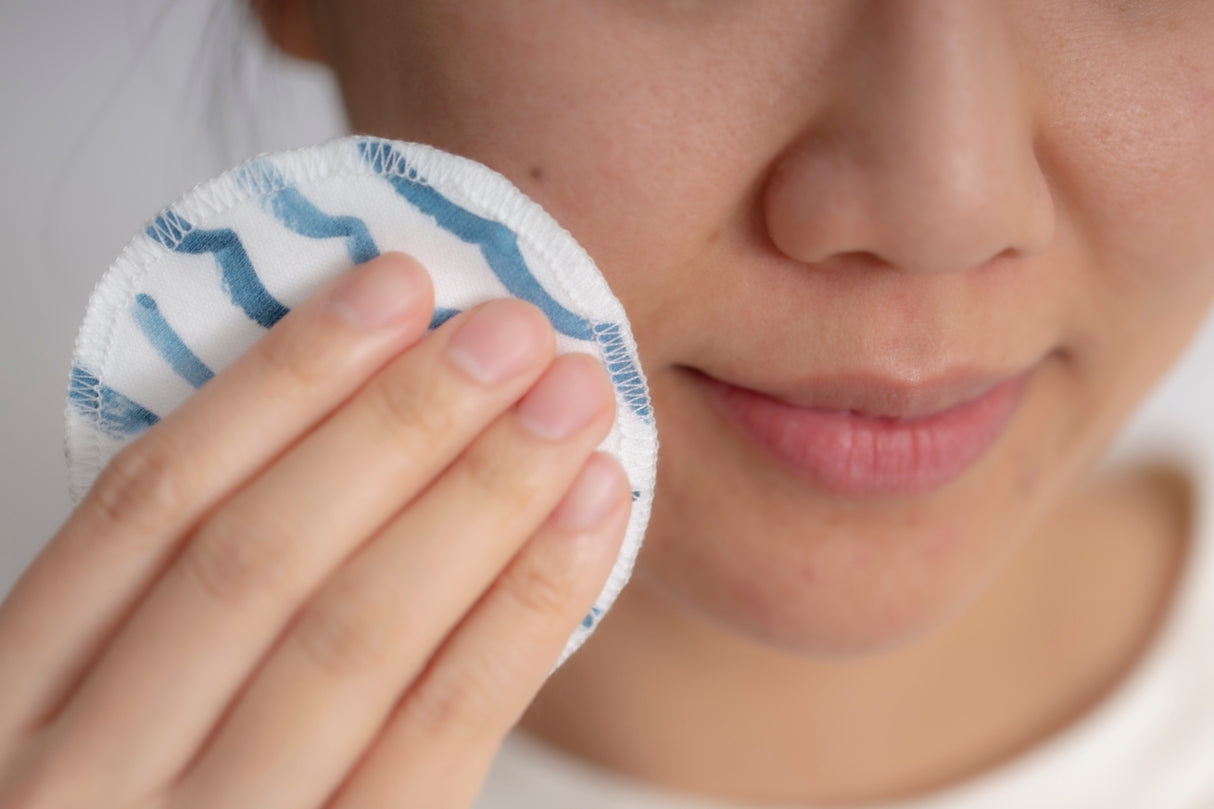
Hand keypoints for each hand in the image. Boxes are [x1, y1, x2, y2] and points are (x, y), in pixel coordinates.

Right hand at [0, 252, 629, 808]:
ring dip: (478, 500)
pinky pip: (436, 742)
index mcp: (9, 706)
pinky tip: (584, 525)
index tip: (389, 288)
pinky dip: (520, 619)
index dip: (279, 382)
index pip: (149, 505)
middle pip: (261, 558)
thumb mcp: (89, 725)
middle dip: (400, 425)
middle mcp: (81, 781)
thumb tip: (335, 425)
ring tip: (571, 405)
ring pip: (353, 640)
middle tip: (510, 329)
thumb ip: (177, 612)